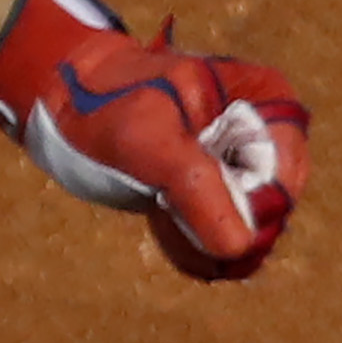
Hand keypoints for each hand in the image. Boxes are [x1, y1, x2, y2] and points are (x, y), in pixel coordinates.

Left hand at [0, 0, 311, 280]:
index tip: (185, 206)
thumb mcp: (146, 143)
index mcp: (267, 103)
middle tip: (161, 210)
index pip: (282, 184)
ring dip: (200, 240)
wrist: (58, 95)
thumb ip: (198, 190)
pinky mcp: (220, 187)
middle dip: (216, 228)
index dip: (243, 212)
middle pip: (269, 215)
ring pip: (248, 234)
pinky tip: (158, 219)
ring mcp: (245, 163)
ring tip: (155, 209)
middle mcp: (268, 134)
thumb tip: (241, 247)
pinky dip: (191, 243)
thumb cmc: (102, 103)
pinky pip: (224, 238)